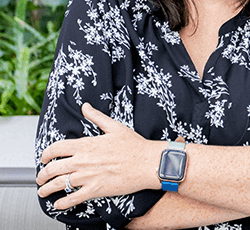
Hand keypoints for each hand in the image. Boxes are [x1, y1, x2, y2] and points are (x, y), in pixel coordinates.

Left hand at [36, 103, 162, 209]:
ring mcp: (88, 176)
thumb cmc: (135, 146)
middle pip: (53, 168)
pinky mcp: (95, 190)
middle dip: (42, 174)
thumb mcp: (115, 127)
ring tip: (43, 192)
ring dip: (46, 189)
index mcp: (87, 144)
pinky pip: (72, 198)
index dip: (46, 154)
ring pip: (58, 184)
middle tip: (41, 178)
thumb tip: (85, 107)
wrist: (147, 163)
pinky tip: (58, 204)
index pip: (56, 148)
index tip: (44, 158)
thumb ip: (97, 117)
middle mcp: (83, 161)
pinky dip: (61, 203)